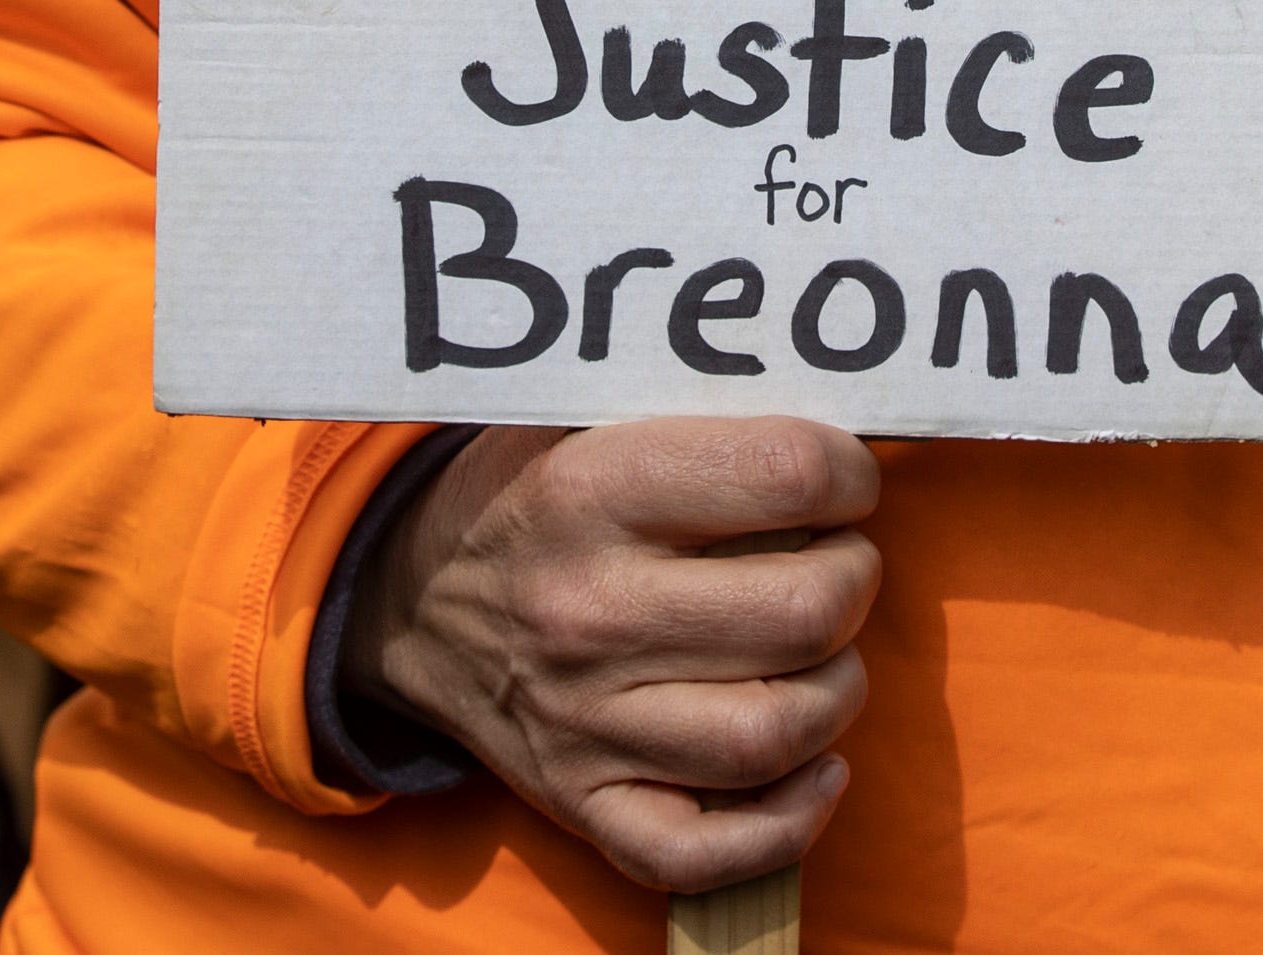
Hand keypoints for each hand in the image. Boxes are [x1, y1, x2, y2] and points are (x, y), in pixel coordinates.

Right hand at [341, 418, 878, 892]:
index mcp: (593, 490)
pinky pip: (705, 852)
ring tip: (820, 653)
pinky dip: (787, 820)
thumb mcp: (588, 415)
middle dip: (853, 582)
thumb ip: (703, 410)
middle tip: (837, 564)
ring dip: (836, 691)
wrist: (410, 599)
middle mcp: (590, 611)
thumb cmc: (530, 493)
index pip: (788, 475)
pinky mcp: (582, 801)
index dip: (849, 474)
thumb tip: (841, 425)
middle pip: (803, 614)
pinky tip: (815, 765)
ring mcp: (585, 721)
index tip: (844, 482)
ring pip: (775, 733)